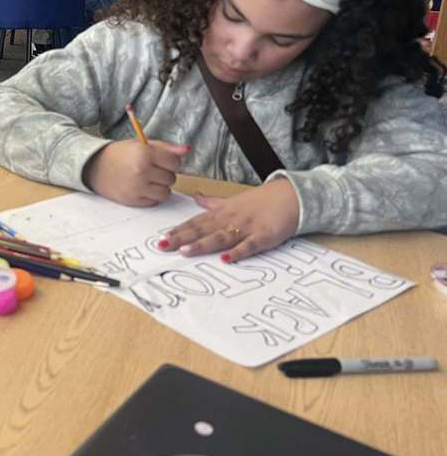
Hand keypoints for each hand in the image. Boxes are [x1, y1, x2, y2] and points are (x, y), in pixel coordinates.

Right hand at [82, 140, 188, 206]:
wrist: (94, 167)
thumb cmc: (119, 155)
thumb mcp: (141, 145)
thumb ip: (165, 148)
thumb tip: (186, 150)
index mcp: (145, 153)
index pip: (175, 162)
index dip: (171, 162)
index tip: (162, 161)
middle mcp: (141, 171)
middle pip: (171, 178)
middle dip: (165, 174)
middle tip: (152, 170)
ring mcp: (137, 187)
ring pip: (165, 193)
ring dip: (160, 187)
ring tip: (148, 180)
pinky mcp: (132, 201)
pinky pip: (154, 202)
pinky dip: (151, 196)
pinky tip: (141, 188)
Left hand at [161, 179, 299, 261]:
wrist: (293, 196)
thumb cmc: (262, 200)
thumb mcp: (233, 200)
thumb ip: (212, 203)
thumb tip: (195, 197)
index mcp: (222, 212)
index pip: (196, 222)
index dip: (178, 230)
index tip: (162, 237)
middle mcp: (230, 220)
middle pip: (202, 230)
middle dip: (181, 238)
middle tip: (162, 246)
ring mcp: (246, 228)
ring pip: (220, 237)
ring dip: (202, 244)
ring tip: (184, 251)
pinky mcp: (263, 236)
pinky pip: (248, 246)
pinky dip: (237, 252)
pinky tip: (225, 259)